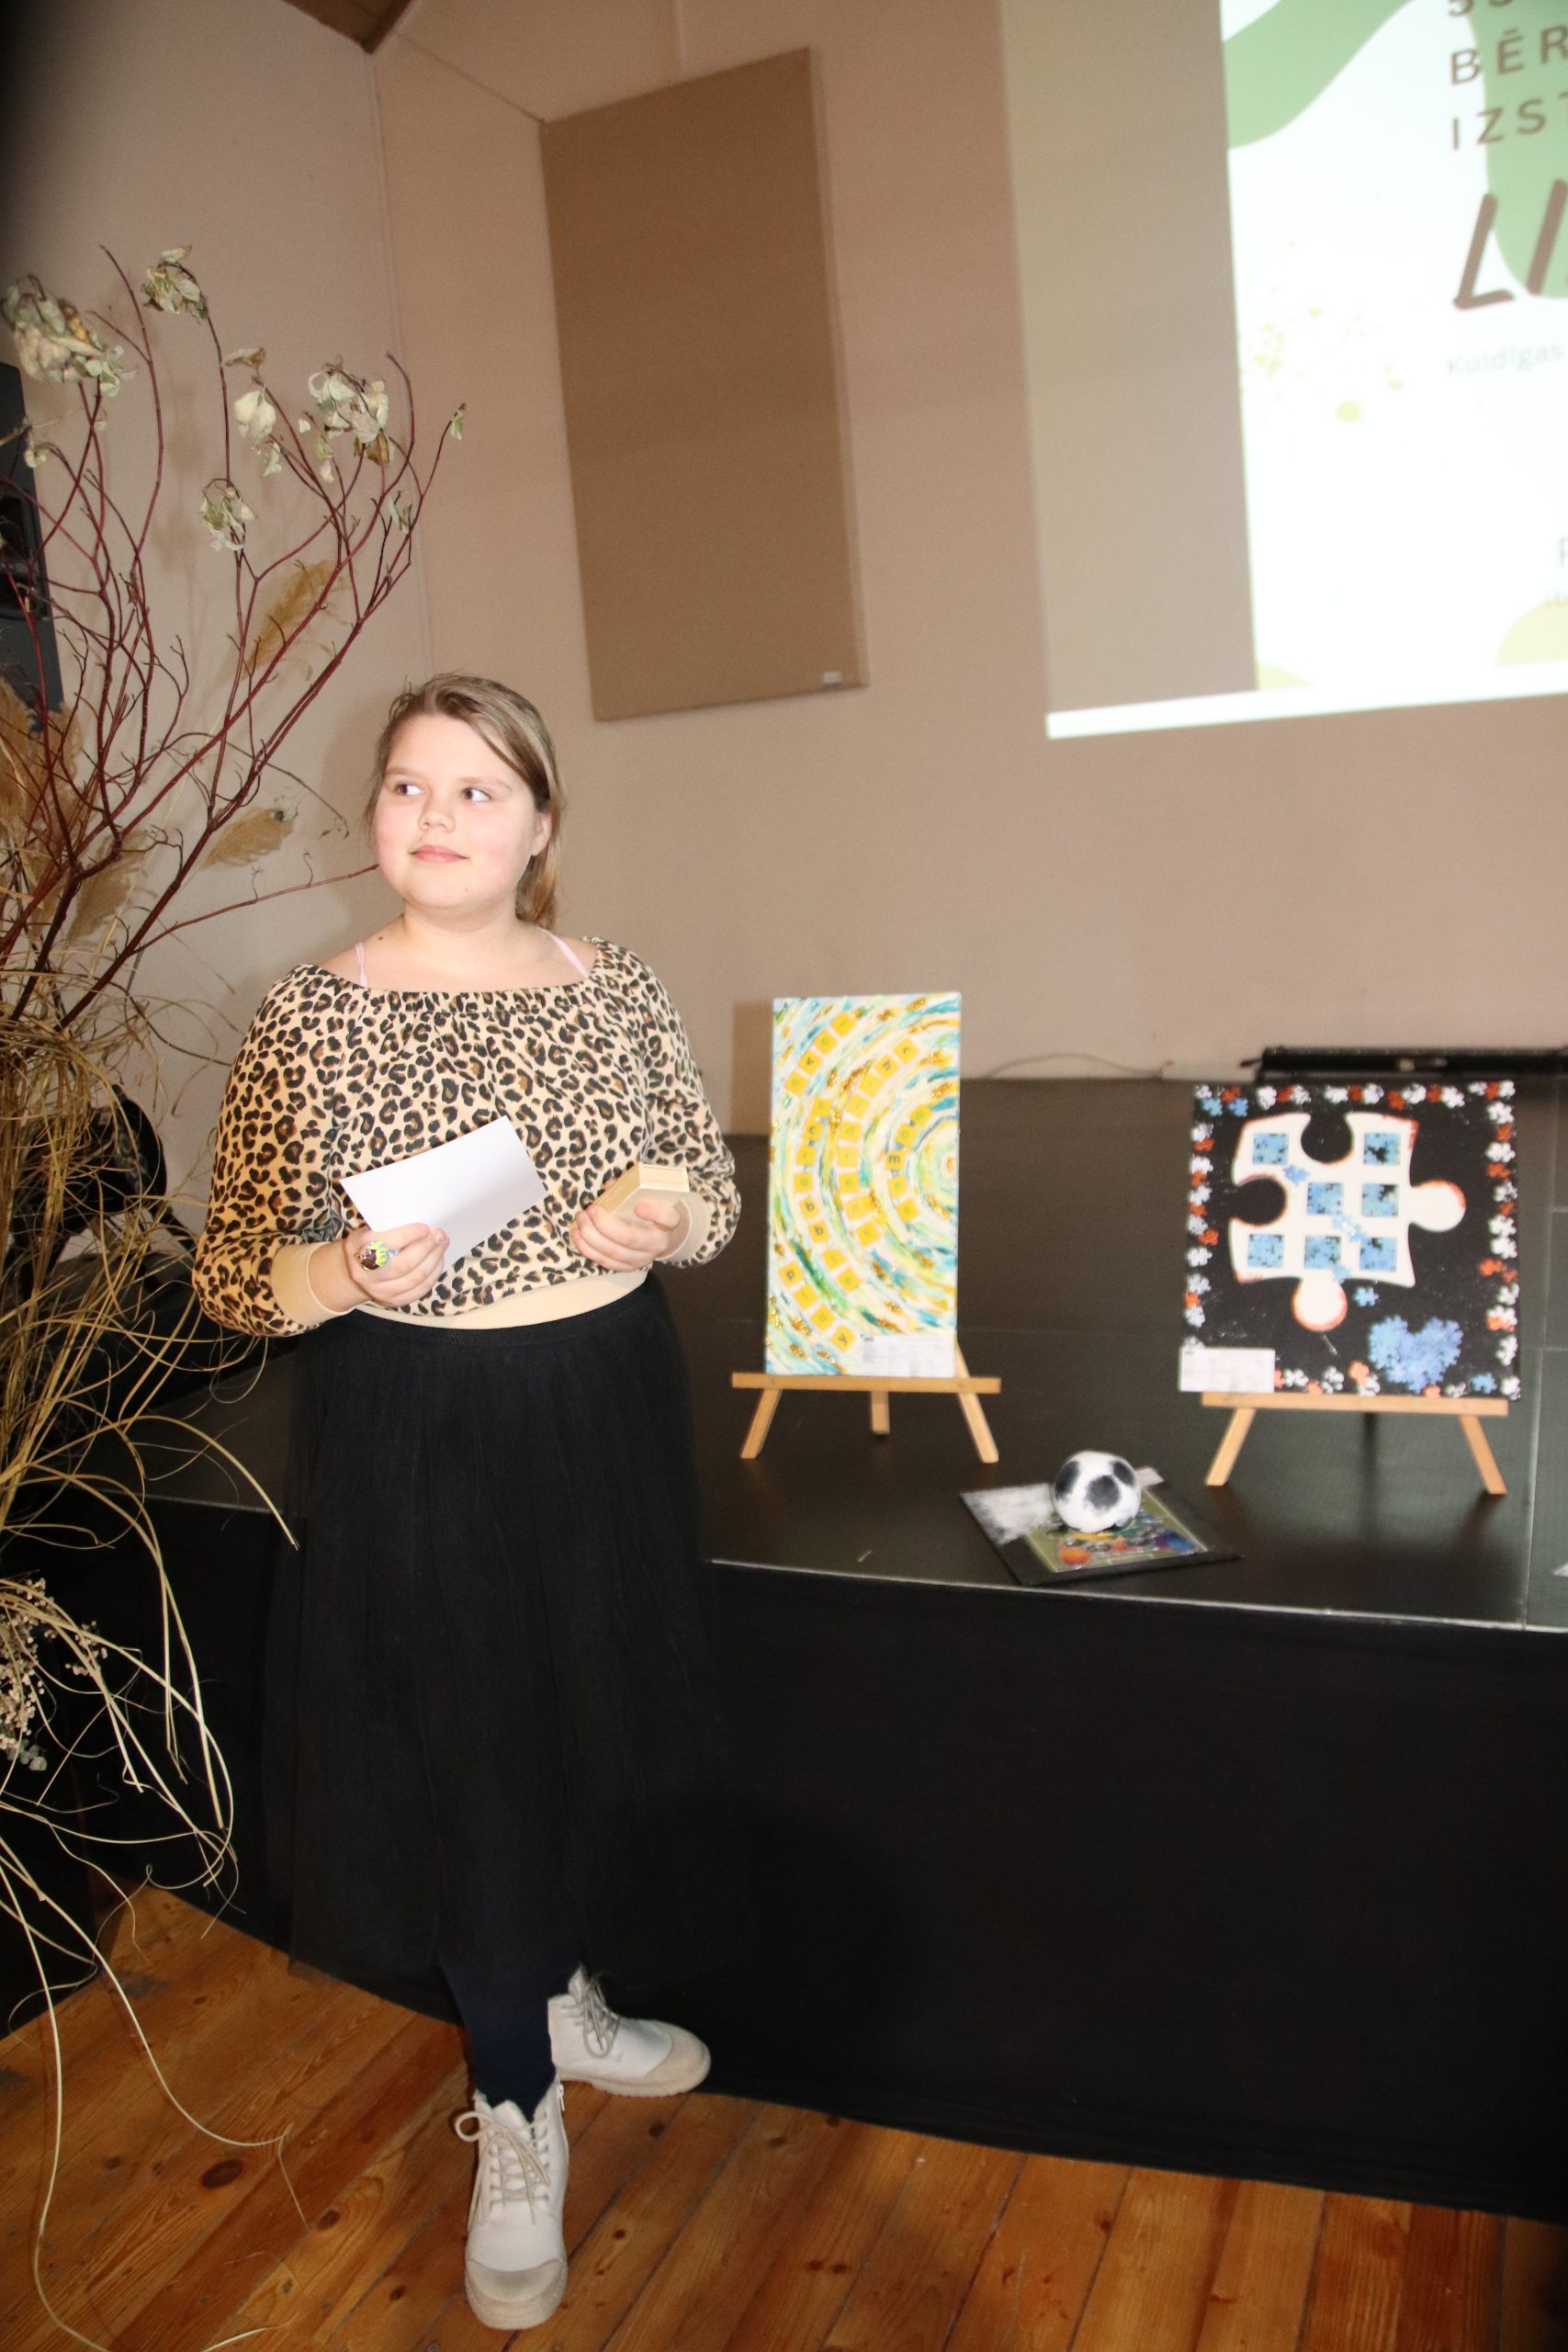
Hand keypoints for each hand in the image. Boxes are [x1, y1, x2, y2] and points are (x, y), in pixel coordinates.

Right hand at [329, 1221, 448, 1307]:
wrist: (357, 1271)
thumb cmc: (369, 1244)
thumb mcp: (369, 1231)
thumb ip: (388, 1228)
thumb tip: (422, 1225)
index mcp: (356, 1249)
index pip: (383, 1243)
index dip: (406, 1236)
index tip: (425, 1228)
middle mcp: (364, 1274)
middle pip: (401, 1264)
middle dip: (426, 1248)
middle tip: (440, 1235)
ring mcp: (378, 1291)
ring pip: (414, 1278)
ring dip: (434, 1260)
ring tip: (442, 1246)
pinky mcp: (392, 1301)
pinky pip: (419, 1290)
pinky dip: (433, 1275)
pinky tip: (438, 1261)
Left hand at [571, 1197, 683, 1270]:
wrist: (656, 1236)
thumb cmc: (649, 1212)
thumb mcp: (647, 1198)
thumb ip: (631, 1189)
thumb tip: (610, 1185)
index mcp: (667, 1223)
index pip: (667, 1217)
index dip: (654, 1212)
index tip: (638, 1205)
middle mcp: (657, 1244)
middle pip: (629, 1238)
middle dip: (604, 1224)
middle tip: (590, 1209)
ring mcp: (642, 1259)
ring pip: (612, 1251)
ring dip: (591, 1235)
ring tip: (581, 1219)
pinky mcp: (627, 1268)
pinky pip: (604, 1261)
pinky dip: (587, 1248)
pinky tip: (577, 1234)